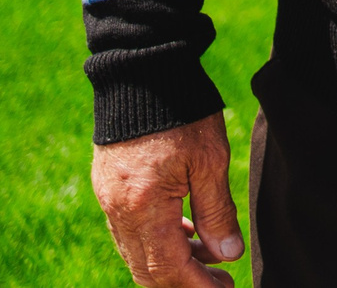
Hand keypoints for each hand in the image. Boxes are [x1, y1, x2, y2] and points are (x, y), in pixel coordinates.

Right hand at [93, 113, 243, 286]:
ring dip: (172, 263)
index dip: (198, 287)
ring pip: (138, 253)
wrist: (142, 70)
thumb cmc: (182, 111)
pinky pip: (131, 231)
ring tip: (211, 257)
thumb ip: (216, 211)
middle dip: (184, 283)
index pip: (169, 269)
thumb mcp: (210, 160)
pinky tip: (187, 232)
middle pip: (147, 271)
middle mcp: (119, 210)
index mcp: (144, 207)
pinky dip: (159, 240)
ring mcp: (109, 200)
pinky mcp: (109, 187)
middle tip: (220, 281)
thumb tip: (227, 255)